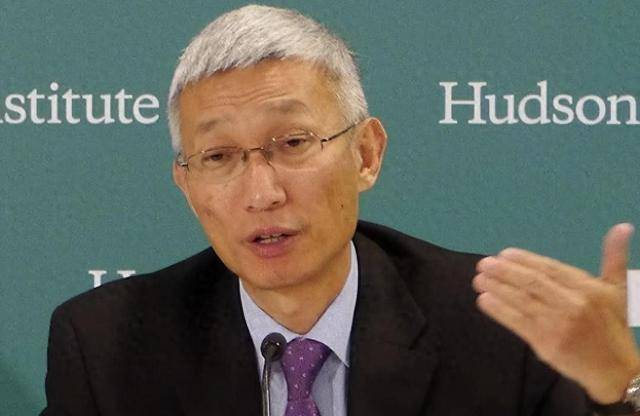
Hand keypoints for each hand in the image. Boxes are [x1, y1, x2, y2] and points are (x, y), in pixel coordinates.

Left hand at [472, 223, 639, 403]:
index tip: (505, 253)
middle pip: (532, 282)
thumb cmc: (612, 326)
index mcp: (588, 288)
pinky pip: (517, 322)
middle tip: (484, 263)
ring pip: (522, 300)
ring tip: (479, 279)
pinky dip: (499, 310)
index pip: (550, 268)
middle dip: (504, 271)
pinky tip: (484, 300)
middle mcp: (573, 304)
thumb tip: (622, 226)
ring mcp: (558, 324)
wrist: (615, 369)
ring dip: (497, 288)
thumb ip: (614, 257)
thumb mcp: (618, 289)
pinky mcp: (546, 343)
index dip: (525, 259)